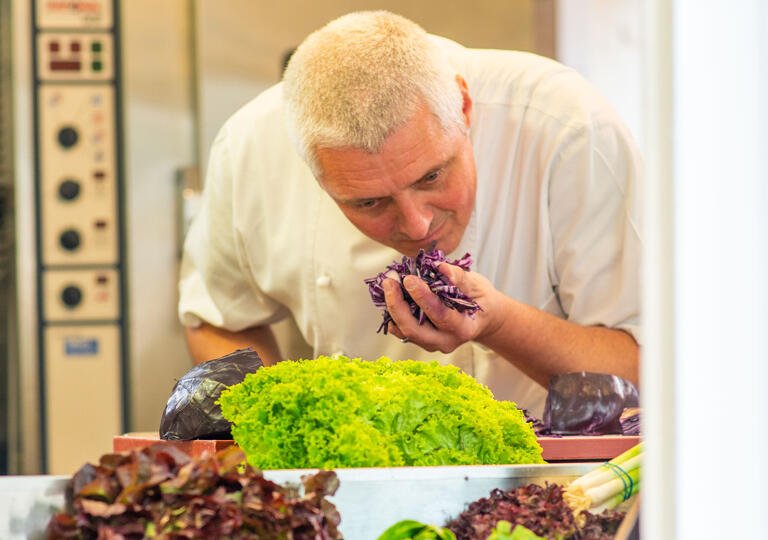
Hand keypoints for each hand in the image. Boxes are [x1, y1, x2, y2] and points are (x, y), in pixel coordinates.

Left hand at [383, 262, 505, 352]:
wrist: (482, 317)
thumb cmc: (479, 298)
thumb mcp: (476, 285)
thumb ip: (459, 277)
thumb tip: (441, 268)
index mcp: (464, 329)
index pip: (440, 315)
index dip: (423, 297)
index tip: (409, 278)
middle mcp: (446, 341)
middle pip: (414, 330)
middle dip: (398, 305)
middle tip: (390, 280)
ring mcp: (432, 344)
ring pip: (405, 332)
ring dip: (392, 308)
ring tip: (388, 284)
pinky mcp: (421, 340)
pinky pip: (401, 331)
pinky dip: (392, 314)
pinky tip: (390, 296)